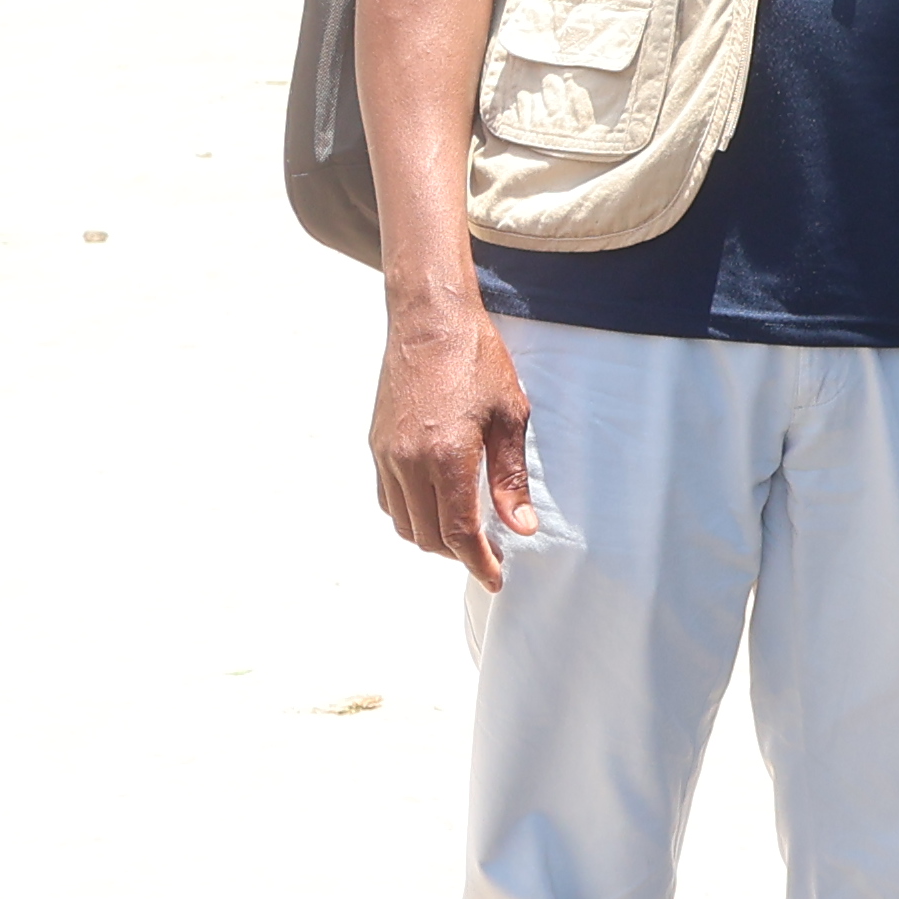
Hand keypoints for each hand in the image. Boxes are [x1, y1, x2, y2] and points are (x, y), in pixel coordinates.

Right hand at [373, 298, 536, 586]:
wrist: (429, 319)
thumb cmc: (477, 360)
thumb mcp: (510, 416)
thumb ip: (511, 477)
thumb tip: (520, 527)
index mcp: (447, 456)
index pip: (460, 533)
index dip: (479, 564)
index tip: (496, 578)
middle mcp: (410, 461)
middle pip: (430, 537)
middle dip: (460, 555)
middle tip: (489, 552)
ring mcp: (388, 454)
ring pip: (405, 524)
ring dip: (433, 538)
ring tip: (464, 532)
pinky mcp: (378, 443)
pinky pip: (388, 499)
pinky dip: (411, 515)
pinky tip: (436, 504)